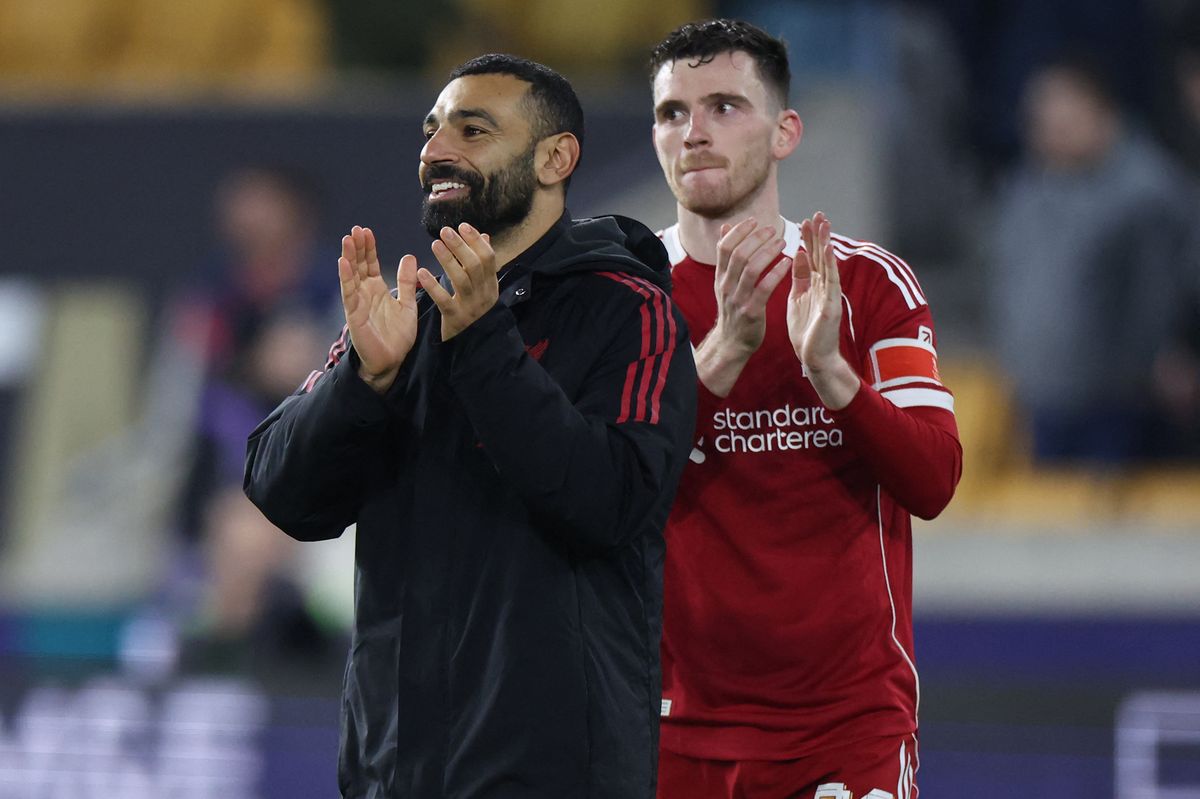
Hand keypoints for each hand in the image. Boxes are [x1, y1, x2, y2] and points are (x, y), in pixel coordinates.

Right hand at [339, 225, 418, 392]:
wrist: (392, 362)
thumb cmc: (398, 336)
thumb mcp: (407, 304)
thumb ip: (407, 282)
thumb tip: (409, 257)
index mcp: (376, 290)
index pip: (369, 264)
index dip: (367, 248)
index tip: (366, 231)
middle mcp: (364, 294)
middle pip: (358, 265)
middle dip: (357, 247)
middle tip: (356, 229)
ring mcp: (357, 303)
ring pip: (351, 276)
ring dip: (348, 257)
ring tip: (347, 239)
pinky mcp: (354, 315)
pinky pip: (349, 293)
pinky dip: (346, 278)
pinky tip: (343, 262)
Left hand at [416, 223, 496, 340]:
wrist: (472, 347)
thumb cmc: (473, 311)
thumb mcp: (482, 288)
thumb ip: (482, 264)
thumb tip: (485, 236)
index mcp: (491, 286)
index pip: (488, 258)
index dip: (476, 241)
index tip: (463, 226)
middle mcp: (484, 295)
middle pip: (475, 266)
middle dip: (461, 246)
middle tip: (445, 231)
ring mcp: (470, 308)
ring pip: (461, 280)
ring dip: (448, 260)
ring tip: (435, 244)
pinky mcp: (455, 319)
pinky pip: (444, 300)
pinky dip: (433, 286)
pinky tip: (422, 273)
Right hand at [694, 218, 791, 396]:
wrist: (732, 342)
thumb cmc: (734, 309)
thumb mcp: (725, 282)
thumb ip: (727, 256)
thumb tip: (726, 228)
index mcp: (720, 277)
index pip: (724, 247)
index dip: (739, 231)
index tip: (755, 221)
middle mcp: (726, 286)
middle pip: (738, 254)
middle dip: (756, 238)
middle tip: (773, 230)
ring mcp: (738, 299)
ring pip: (751, 268)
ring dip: (768, 252)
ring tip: (783, 243)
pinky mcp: (751, 311)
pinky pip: (764, 288)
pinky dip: (776, 273)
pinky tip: (787, 263)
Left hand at [787, 212, 858, 408]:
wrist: (814, 358)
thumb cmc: (807, 331)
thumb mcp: (799, 298)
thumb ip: (800, 278)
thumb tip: (799, 256)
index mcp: (815, 285)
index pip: (813, 257)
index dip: (809, 239)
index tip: (806, 220)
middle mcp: (825, 287)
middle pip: (822, 256)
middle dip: (819, 235)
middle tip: (817, 214)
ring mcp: (829, 295)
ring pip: (828, 264)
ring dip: (826, 244)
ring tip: (824, 224)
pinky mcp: (831, 306)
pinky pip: (830, 283)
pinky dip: (829, 265)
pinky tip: (827, 250)